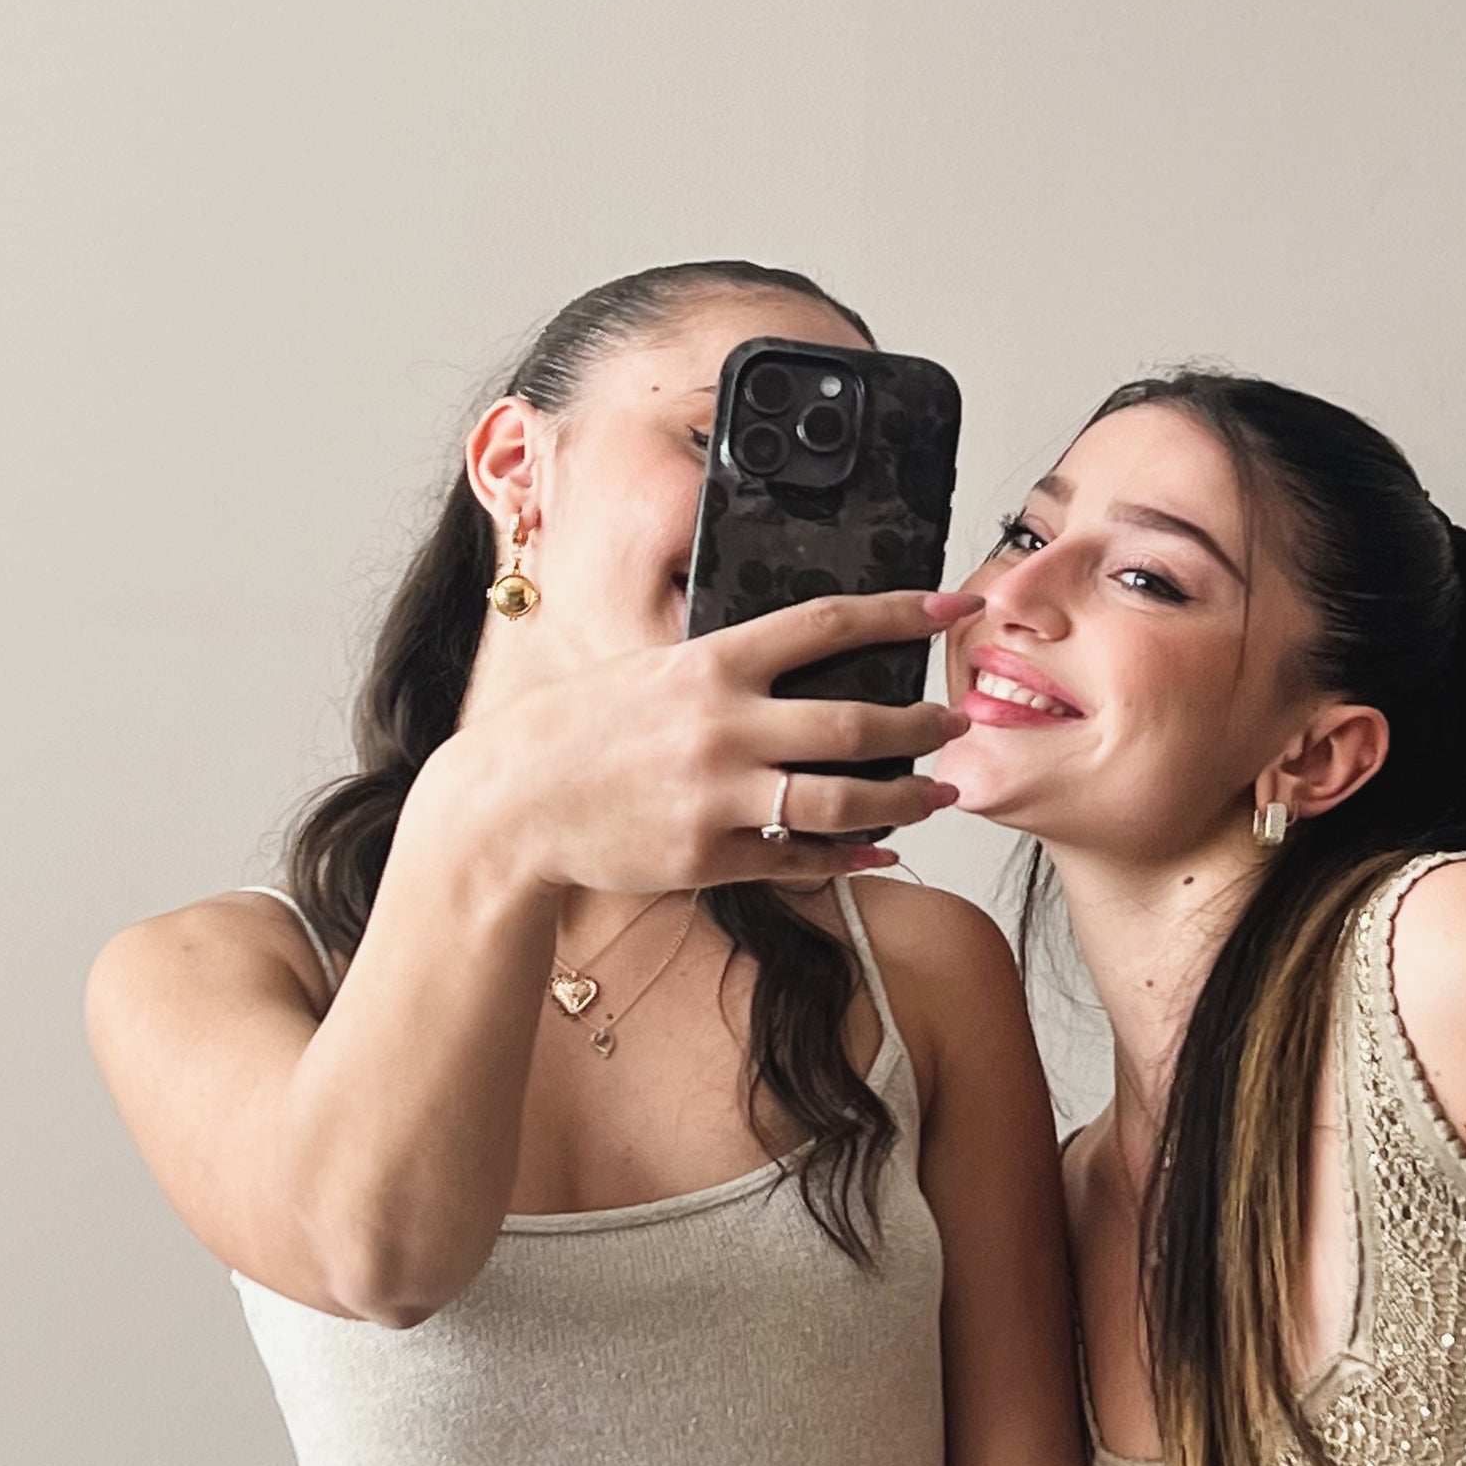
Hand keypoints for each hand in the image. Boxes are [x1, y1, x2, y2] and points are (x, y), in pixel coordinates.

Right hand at [450, 588, 981, 896]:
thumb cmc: (577, 730)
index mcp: (710, 664)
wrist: (508, 802)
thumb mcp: (647, 669)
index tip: (952, 605)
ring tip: (937, 794)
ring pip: (840, 800)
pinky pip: (797, 859)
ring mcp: (715, 797)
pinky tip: (879, 851)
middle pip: (854, 722)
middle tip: (957, 722)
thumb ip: (722, 667)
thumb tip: (797, 656)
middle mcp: (720, 727)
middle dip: (922, 723)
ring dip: (904, 799)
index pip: (827, 624)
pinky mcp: (706, 858)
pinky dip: (848, 858)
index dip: (900, 612)